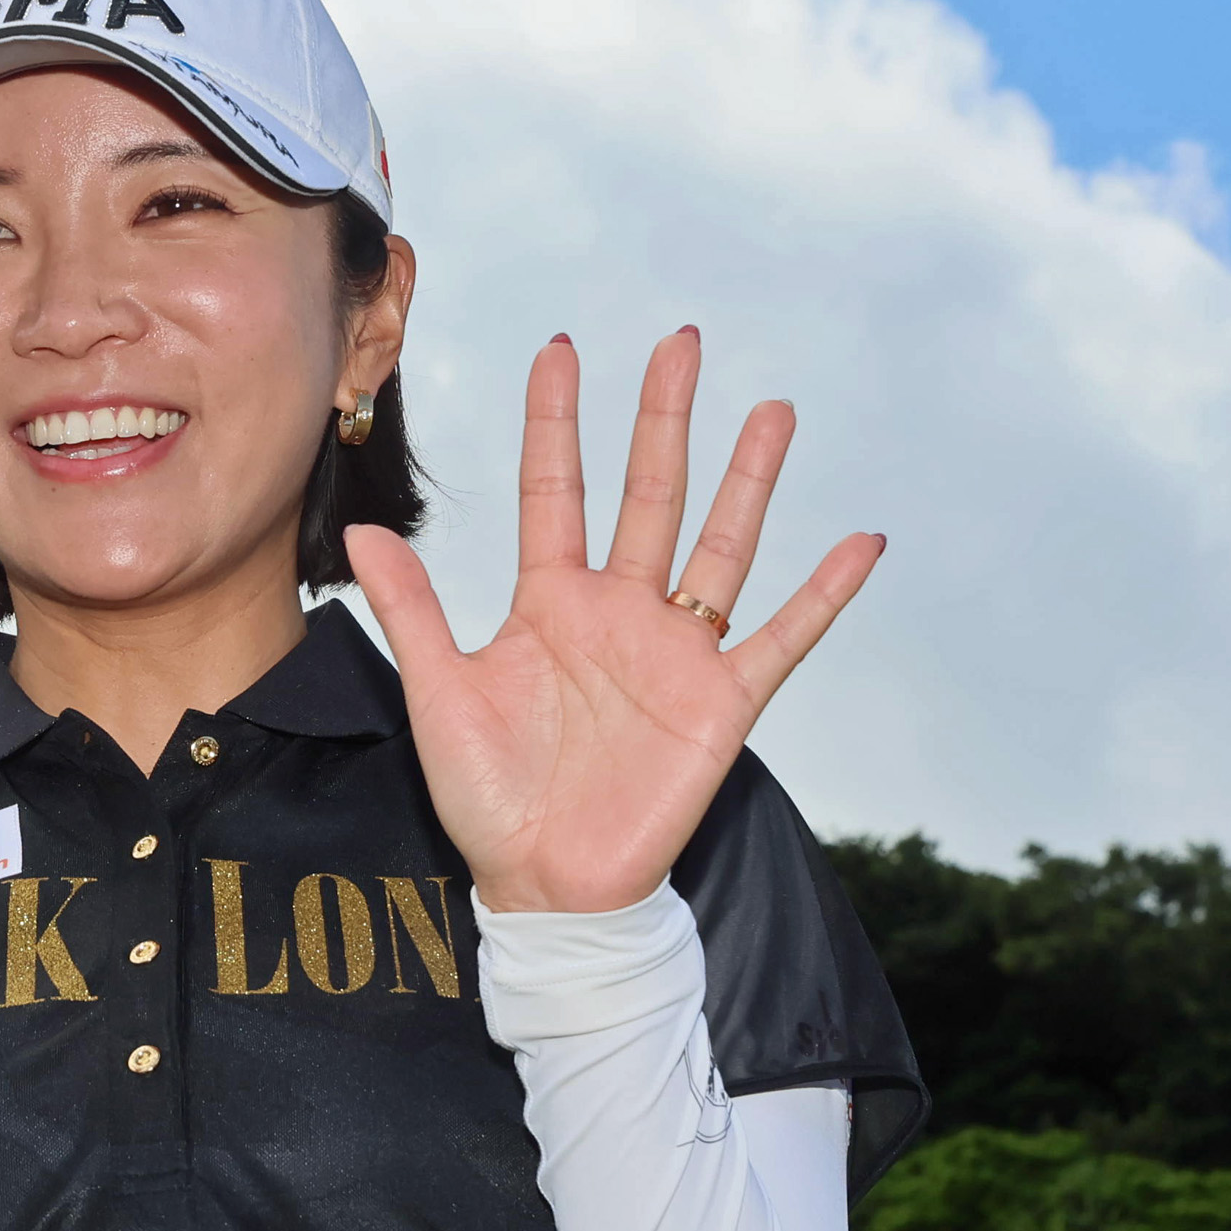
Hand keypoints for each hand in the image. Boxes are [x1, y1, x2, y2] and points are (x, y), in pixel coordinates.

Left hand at [346, 330, 882, 915]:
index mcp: (549, 603)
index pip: (557, 489)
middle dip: (663, 417)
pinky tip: (862, 542)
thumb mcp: (439, 697)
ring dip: (749, 478)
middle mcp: (619, 613)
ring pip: (721, 544)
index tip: (561, 347)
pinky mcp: (722, 705)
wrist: (547, 890)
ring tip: (774, 409)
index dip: (556, 420)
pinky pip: (783, 637)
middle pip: (649, 493)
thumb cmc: (488, 801)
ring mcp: (676, 654)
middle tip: (681, 340)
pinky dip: (825, 592)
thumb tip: (367, 534)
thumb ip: (413, 612)